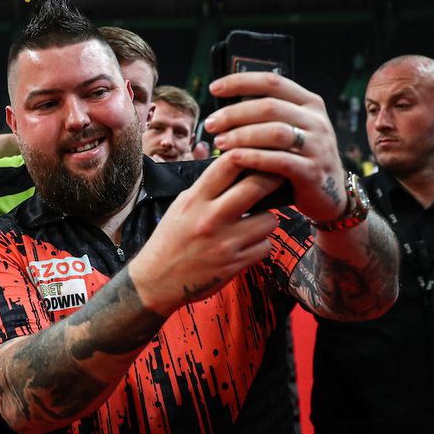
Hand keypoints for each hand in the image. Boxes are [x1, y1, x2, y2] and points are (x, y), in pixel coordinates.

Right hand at [130, 153, 283, 314]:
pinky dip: (259, 244)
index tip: (260, 153)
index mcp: (195, 200)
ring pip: (269, 219)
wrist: (156, 280)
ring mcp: (225, 243)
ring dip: (265, 219)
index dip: (250, 152)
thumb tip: (236, 168)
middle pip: (257, 186)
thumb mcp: (181, 206)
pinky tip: (245, 244)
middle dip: (273, 179)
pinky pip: (265, 245)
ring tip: (252, 222)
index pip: (228, 164)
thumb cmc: (169, 240)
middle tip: (277, 178)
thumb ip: (207, 188)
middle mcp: (210, 218)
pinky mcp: (235, 264)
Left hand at [205, 72, 346, 222]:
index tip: (213, 88)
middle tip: (211, 124)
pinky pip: (280, 161)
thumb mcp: (291, 131)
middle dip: (234, 114)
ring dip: (241, 135)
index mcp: (309, 104)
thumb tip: (225, 108)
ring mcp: (318, 146)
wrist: (330, 195)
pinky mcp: (313, 171)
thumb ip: (267, 118)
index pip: (272, 82)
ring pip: (275, 132)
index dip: (240, 82)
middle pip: (269, 107)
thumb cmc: (299, 159)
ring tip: (219, 142)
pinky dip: (254, 157)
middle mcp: (316, 121)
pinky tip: (233, 158)